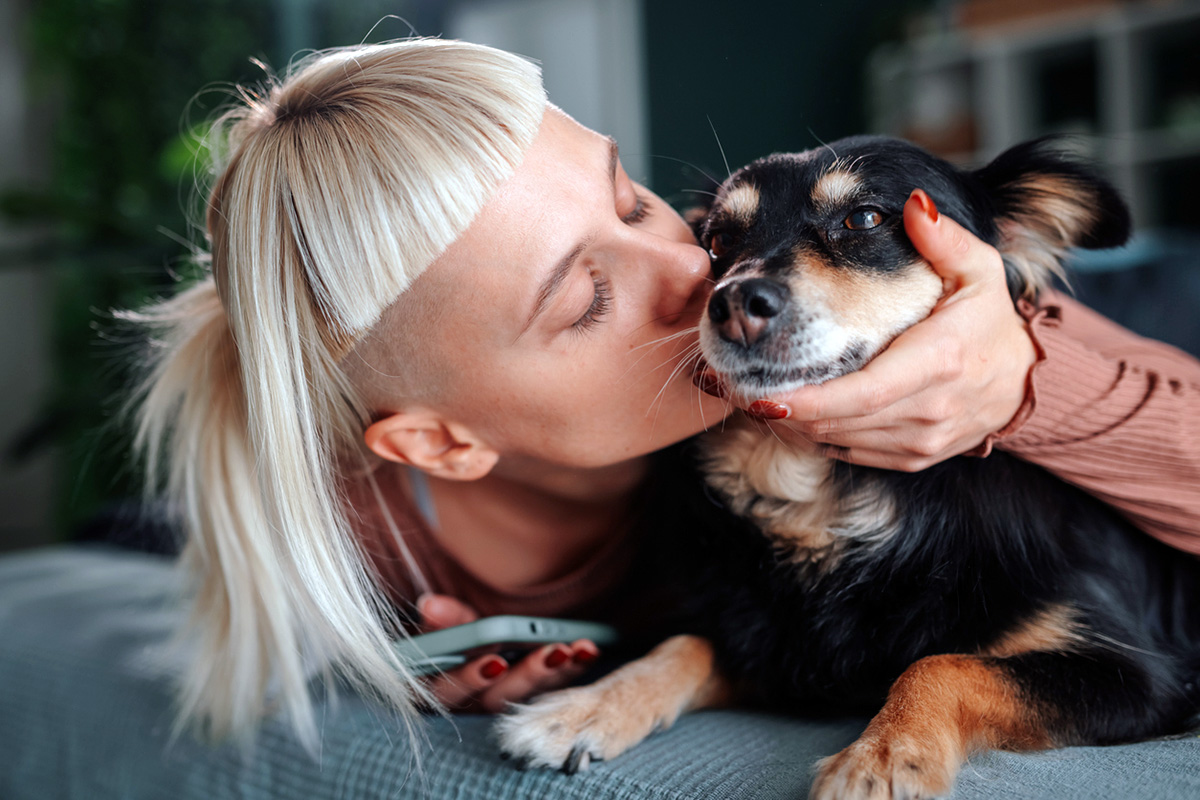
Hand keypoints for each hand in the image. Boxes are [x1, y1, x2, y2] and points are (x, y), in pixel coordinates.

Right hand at [415, 594, 599, 712]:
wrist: (468, 649)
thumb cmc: (450, 640)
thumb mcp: (445, 627)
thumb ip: (443, 619)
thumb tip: (429, 604)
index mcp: (437, 691)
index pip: (447, 691)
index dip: (470, 678)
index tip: (496, 661)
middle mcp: (469, 708)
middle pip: (495, 702)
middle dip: (527, 676)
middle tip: (554, 653)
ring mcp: (502, 706)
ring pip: (527, 699)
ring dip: (555, 674)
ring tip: (575, 650)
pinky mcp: (530, 700)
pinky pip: (552, 690)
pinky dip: (572, 669)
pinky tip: (588, 650)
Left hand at [729, 189, 1036, 470]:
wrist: (1023, 383)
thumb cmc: (989, 321)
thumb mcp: (979, 271)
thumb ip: (944, 238)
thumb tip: (913, 204)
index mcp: (940, 361)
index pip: (863, 392)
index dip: (810, 401)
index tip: (766, 394)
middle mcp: (930, 409)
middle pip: (842, 420)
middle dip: (787, 410)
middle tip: (740, 388)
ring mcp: (921, 441)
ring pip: (840, 441)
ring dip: (795, 426)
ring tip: (755, 397)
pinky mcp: (911, 458)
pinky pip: (850, 454)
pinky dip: (817, 437)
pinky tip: (791, 414)